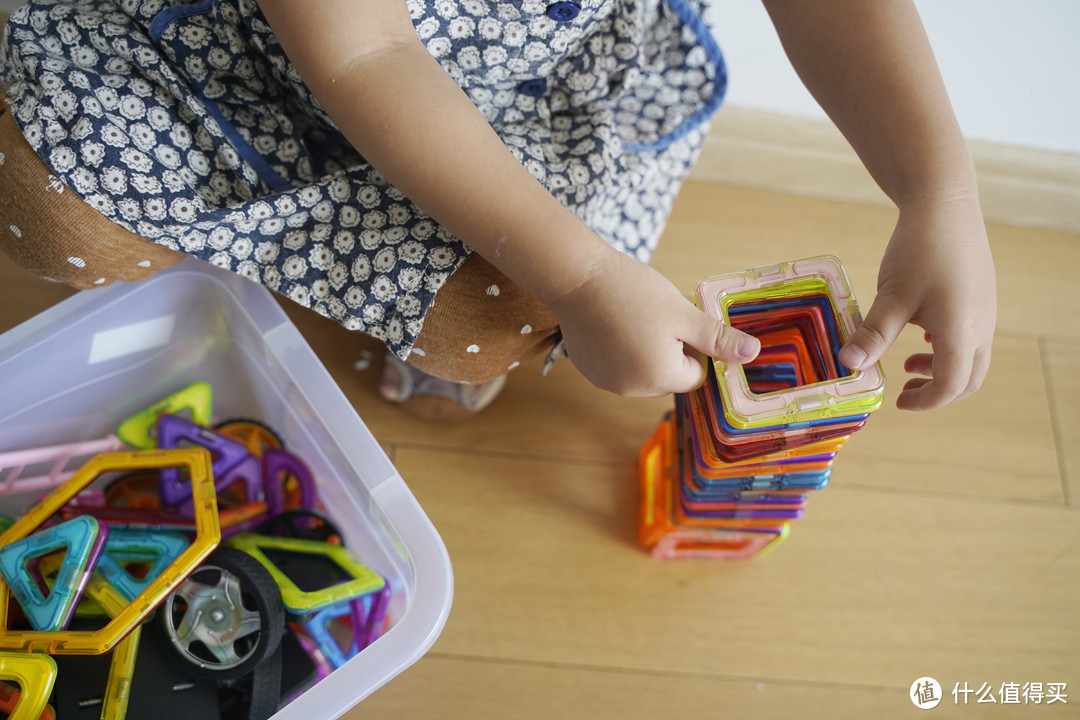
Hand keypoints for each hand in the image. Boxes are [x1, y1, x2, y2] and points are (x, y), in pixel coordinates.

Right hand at [549, 249, 759, 396]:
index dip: (693, 347)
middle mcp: (632, 389)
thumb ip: (717, 338)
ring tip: (633, 318)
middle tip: (656, 317)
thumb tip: (752, 354)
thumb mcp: (683, 312)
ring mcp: (607, 382)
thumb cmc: (633, 291)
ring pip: (643, 372)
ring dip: (645, 351)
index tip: (678, 321)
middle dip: (669, 351)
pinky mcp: (589, 371)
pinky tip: (612, 324)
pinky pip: (618, 367)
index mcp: (660, 377)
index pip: (695, 375)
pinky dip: (621, 350)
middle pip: (668, 376)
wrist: (577, 277)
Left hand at [838, 194, 996, 409]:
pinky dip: (949, 347)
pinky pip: (972, 335)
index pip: (950, 386)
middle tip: (904, 392)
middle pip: (969, 379)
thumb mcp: (891, 295)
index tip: (898, 401)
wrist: (945, 203)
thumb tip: (849, 365)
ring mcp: (985, 311)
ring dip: (943, 369)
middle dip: (937, 392)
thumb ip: (873, 334)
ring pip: (972, 358)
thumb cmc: (919, 249)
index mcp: (961, 332)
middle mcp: (982, 326)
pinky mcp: (980, 297)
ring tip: (907, 363)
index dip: (925, 402)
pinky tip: (921, 332)